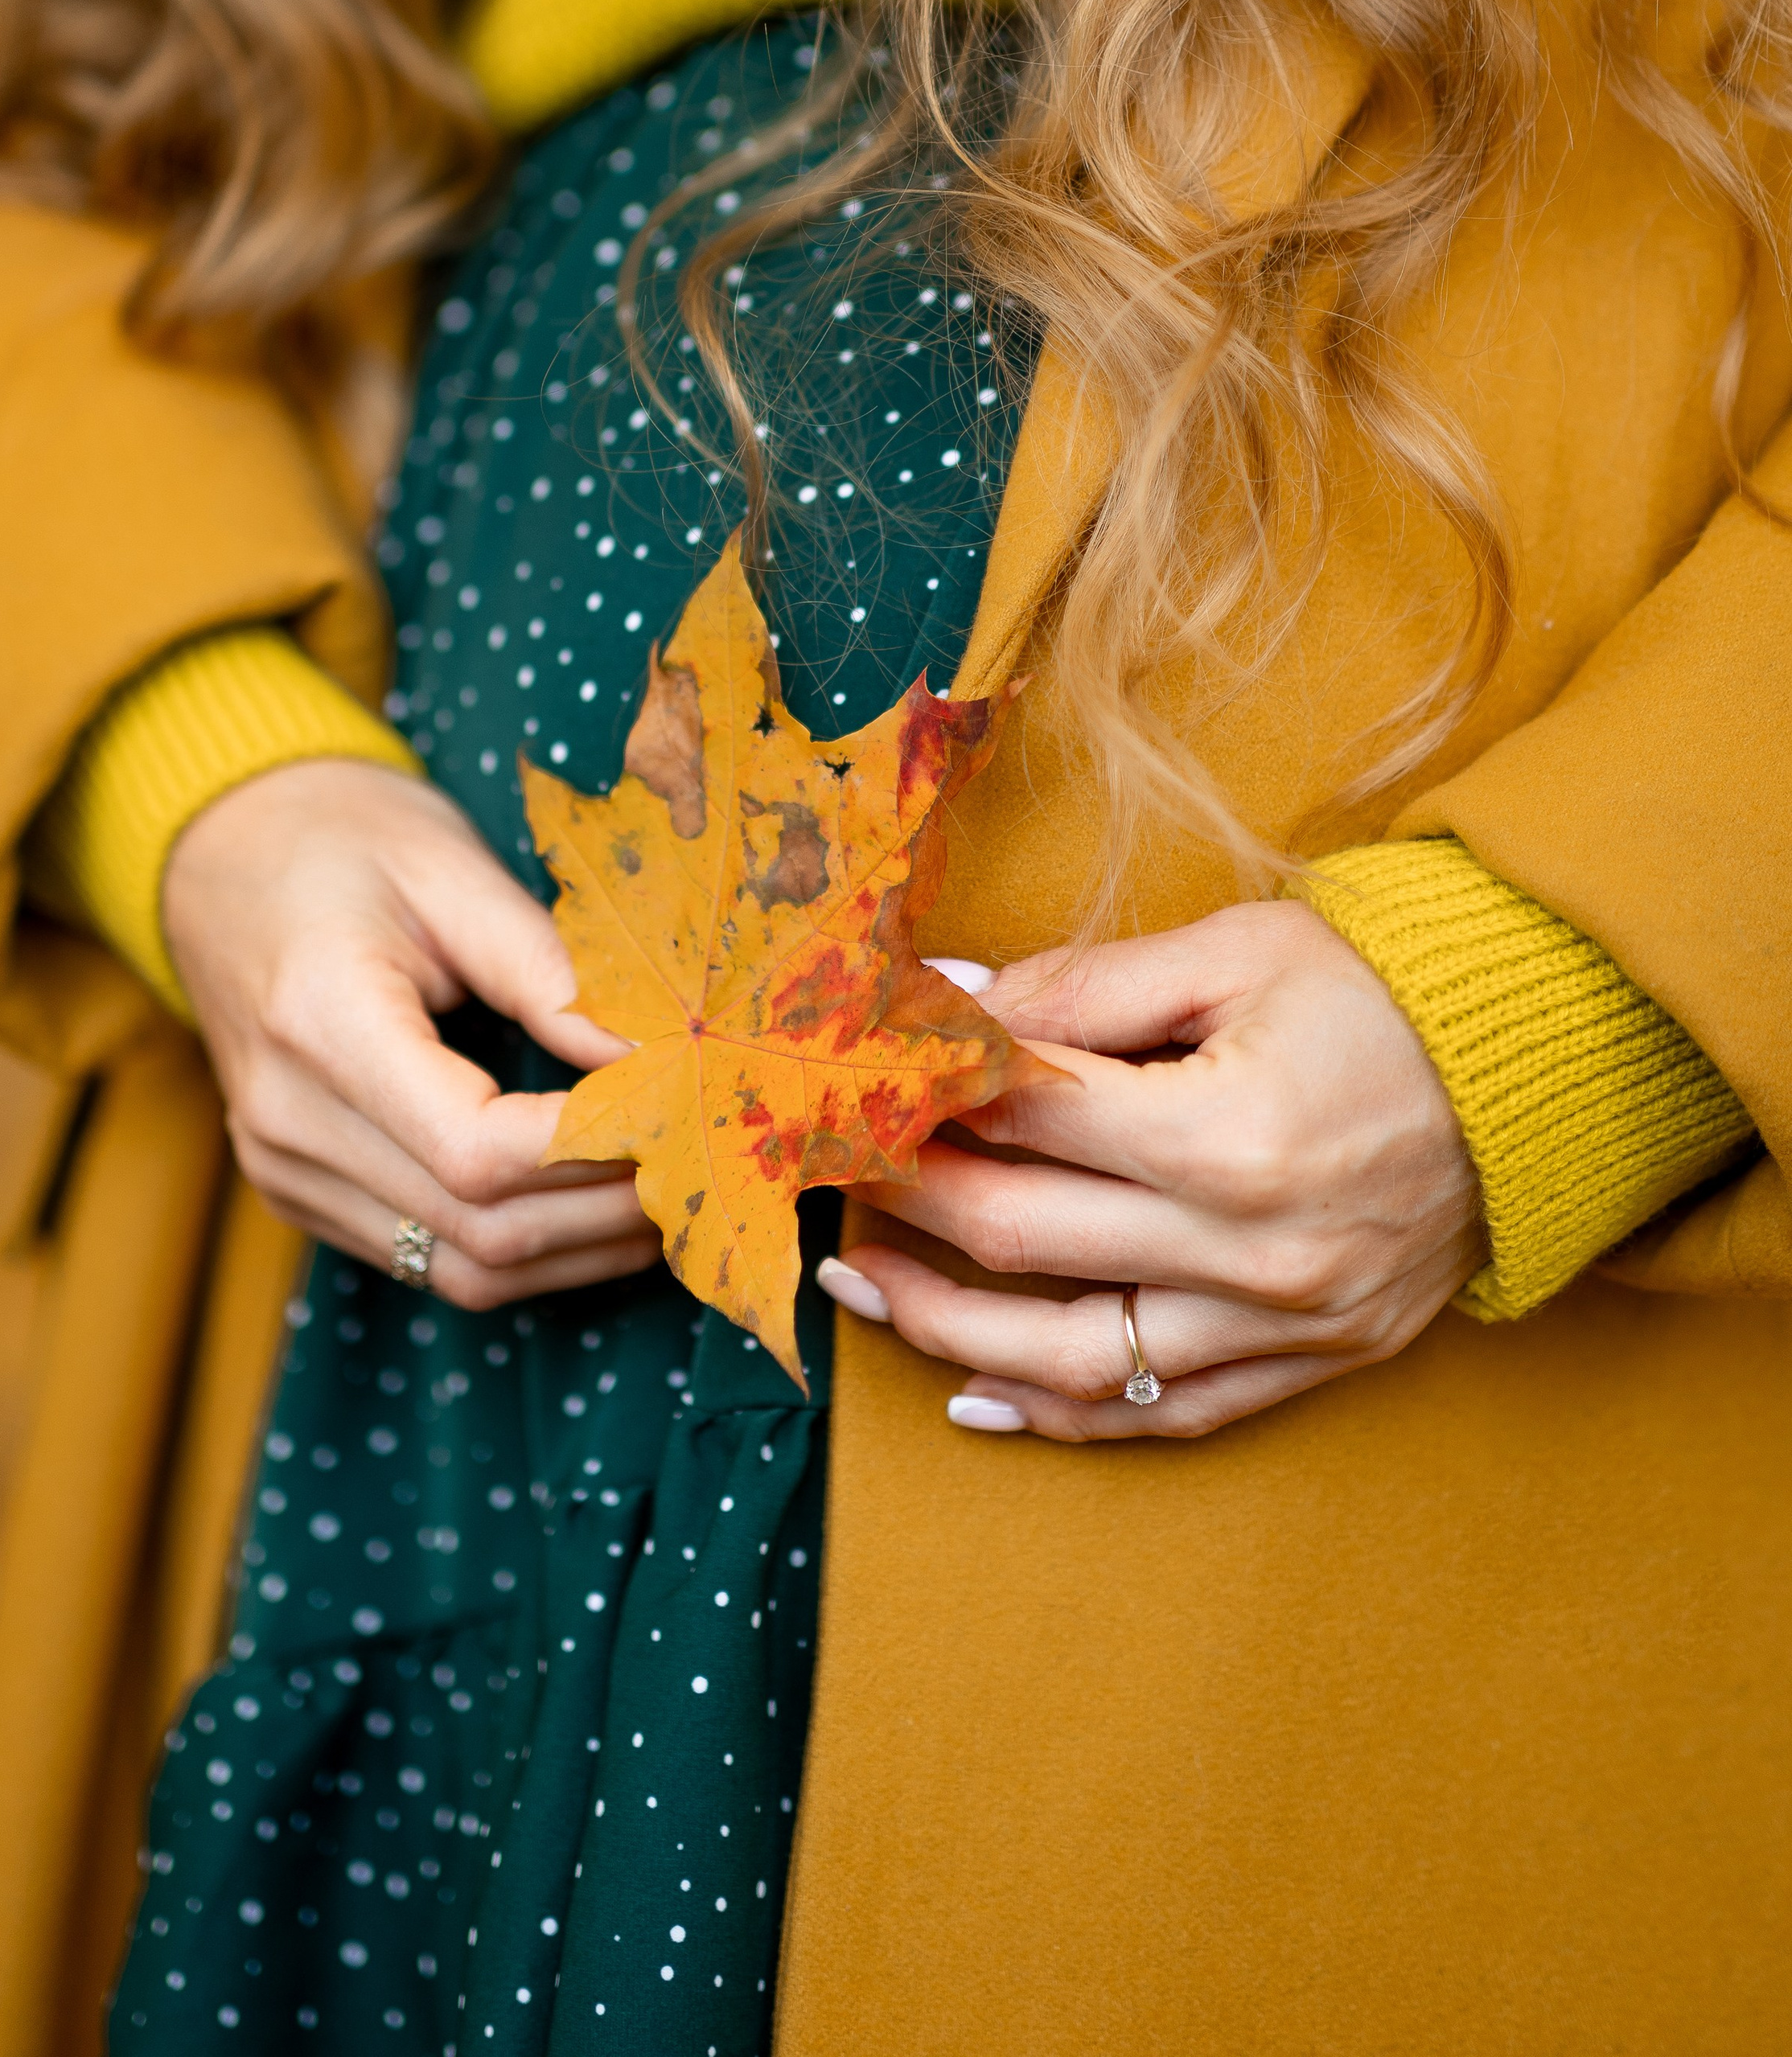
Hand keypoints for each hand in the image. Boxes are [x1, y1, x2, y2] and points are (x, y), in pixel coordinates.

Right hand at [163, 759, 659, 1309]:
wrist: (226, 853)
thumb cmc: (346, 840)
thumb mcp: (452, 871)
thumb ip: (552, 970)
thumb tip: (658, 1056)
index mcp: (318, 1021)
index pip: (475, 1149)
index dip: (592, 1149)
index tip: (679, 1108)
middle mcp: (286, 1119)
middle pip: (477, 1227)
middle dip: (605, 1212)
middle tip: (698, 1161)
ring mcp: (282, 1170)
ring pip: (458, 1270)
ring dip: (575, 1249)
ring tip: (663, 1196)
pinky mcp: (295, 1192)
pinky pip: (427, 1261)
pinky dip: (522, 1248)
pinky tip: (589, 1206)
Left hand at [819, 900, 1483, 1439]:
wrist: (1532, 1078)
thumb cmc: (1377, 997)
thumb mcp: (1236, 951)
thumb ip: (1084, 982)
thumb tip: (945, 995)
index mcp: (1227, 1132)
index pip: (1028, 1116)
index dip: (930, 1092)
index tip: (861, 1076)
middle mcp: (1251, 1248)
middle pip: (1025, 1238)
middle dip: (910, 1201)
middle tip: (834, 1168)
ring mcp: (1283, 1323)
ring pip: (1076, 1359)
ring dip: (948, 1328)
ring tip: (862, 1287)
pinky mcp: (1310, 1363)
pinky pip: (1164, 1415)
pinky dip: (1062, 1414)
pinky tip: (975, 1394)